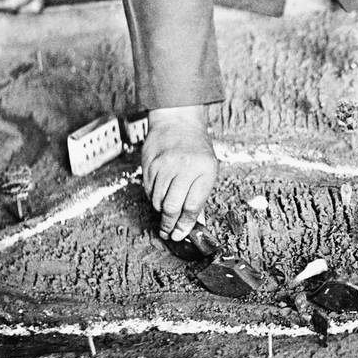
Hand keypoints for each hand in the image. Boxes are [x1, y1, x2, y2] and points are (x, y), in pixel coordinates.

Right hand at [143, 105, 217, 240]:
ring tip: (166, 212)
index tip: (181, 234)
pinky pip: (149, 191)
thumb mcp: (208, 169)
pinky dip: (154, 198)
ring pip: (158, 201)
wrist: (177, 123)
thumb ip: (200, 194)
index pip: (193, 206)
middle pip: (172, 207)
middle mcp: (184, 168)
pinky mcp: (150, 165)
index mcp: (204, 171)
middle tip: (169, 233)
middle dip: (170, 224)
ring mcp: (165, 166)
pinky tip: (160, 195)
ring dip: (162, 211)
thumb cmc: (196, 149)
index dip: (186, 224)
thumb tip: (194, 221)